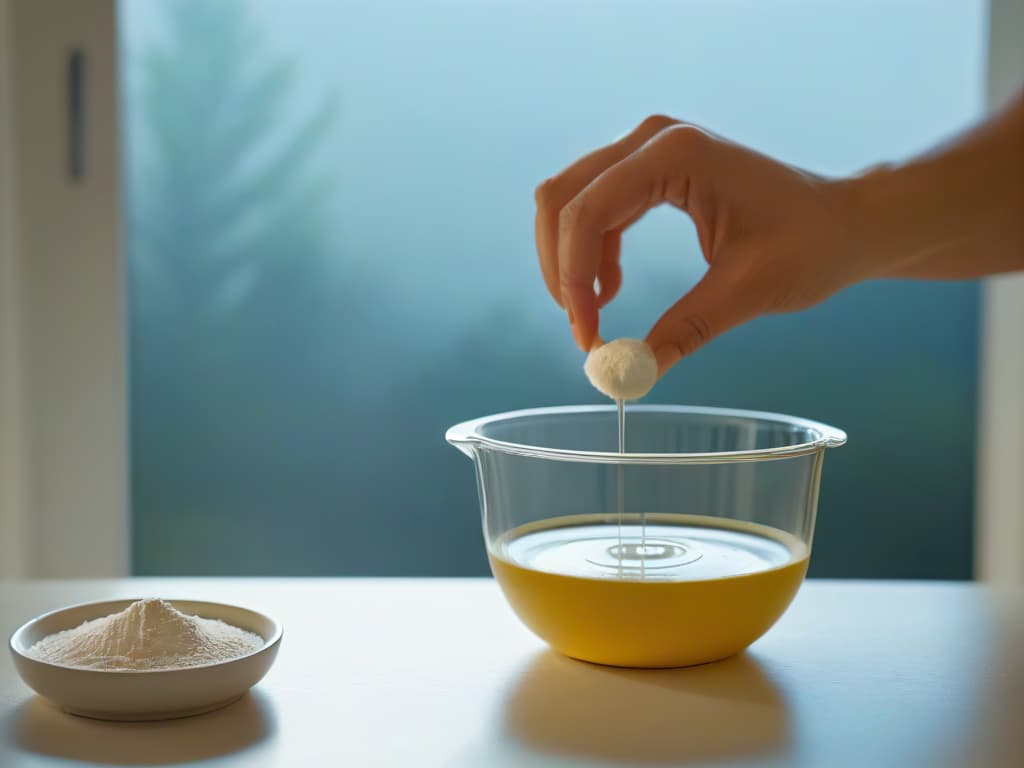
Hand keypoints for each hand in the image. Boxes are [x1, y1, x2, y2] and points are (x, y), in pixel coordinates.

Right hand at [534, 115, 870, 374]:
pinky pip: (593, 206)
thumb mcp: (746, 292)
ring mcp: (649, 149)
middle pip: (562, 199)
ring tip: (594, 314)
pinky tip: (610, 287)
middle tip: (582, 329)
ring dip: (569, 261)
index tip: (588, 339)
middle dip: (560, 269)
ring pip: (568, 201)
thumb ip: (683, 331)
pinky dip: (589, 252)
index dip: (573, 279)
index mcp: (677, 155)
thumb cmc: (811, 245)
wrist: (846, 222)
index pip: (588, 212)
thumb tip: (629, 378)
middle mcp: (653, 139)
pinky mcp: (652, 169)